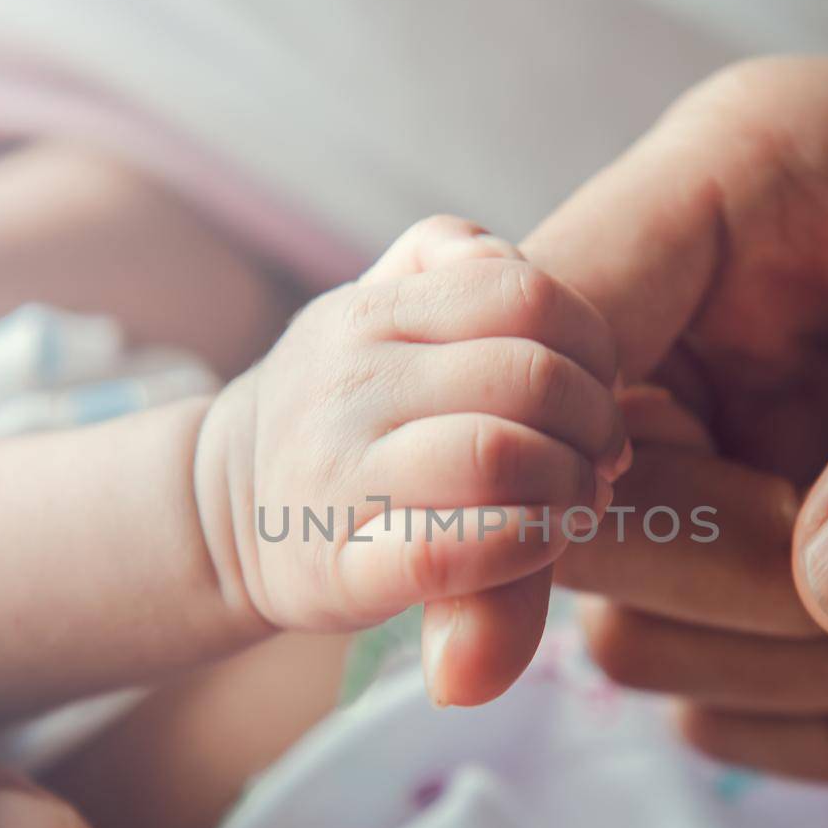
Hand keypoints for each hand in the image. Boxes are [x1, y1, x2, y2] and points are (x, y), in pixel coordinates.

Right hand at [205, 216, 626, 692]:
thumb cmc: (338, 408)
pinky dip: (525, 544)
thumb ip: (444, 260)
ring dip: (570, 483)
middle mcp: (348, 385)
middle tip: (604, 453)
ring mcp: (337, 477)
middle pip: (528, 377)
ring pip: (498, 456)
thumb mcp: (368, 308)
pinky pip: (451, 552)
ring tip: (580, 498)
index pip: (522, 293)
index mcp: (368, 313)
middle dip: (596, 420)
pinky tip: (544, 540)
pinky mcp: (339, 568)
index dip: (592, 340)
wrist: (223, 510)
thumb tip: (511, 259)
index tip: (603, 383)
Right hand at [526, 42, 827, 648]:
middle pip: (580, 513)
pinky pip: (729, 698)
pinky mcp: (776, 549)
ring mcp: (729, 443)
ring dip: (817, 673)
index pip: (544, 335)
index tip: (484, 658)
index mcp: (740, 191)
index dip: (507, 483)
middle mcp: (700, 322)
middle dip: (749, 599)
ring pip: (642, 628)